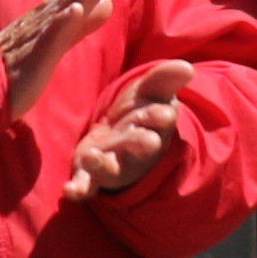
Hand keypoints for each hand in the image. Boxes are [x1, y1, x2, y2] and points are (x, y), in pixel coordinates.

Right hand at [0, 0, 144, 105]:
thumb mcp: (56, 42)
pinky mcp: (32, 58)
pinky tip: (77, 8)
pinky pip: (48, 38)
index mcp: (56, 12)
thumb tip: (108, 3)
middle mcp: (49, 15)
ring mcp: (40, 34)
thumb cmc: (17, 64)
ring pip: (72, 2)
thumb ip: (82, 24)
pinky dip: (63, 21)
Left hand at [69, 60, 198, 202]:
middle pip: (138, 148)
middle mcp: (134, 151)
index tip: (164, 113)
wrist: (121, 138)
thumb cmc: (140, 113)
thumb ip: (164, 80)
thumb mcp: (150, 92)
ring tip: (92, 156)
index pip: (158, 121)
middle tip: (149, 141)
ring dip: (103, 165)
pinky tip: (70, 190)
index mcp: (152, 128)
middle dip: (141, 143)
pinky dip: (79, 189)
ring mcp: (112, 164)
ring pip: (111, 168)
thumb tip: (186, 67)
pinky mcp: (90, 174)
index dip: (160, 117)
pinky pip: (86, 185)